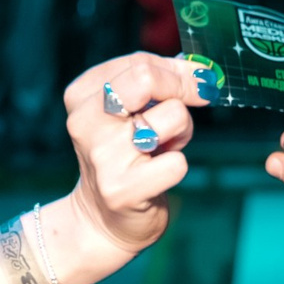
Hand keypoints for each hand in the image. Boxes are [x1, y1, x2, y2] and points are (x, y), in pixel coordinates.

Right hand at [57, 51, 209, 256]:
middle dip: (183, 86)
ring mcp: (103, 156)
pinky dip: (177, 166)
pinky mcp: (122, 189)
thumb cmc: (124, 156)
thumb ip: (157, 83)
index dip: (178, 70)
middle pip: (145, 78)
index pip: (140, 63)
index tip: (197, 80)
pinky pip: (177, 163)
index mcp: (82, 96)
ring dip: (182, 132)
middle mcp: (86, 122)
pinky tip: (158, 175)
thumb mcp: (128, 112)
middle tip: (200, 98)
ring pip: (173, 116)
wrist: (102, 220)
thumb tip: (202, 71)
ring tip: (162, 148)